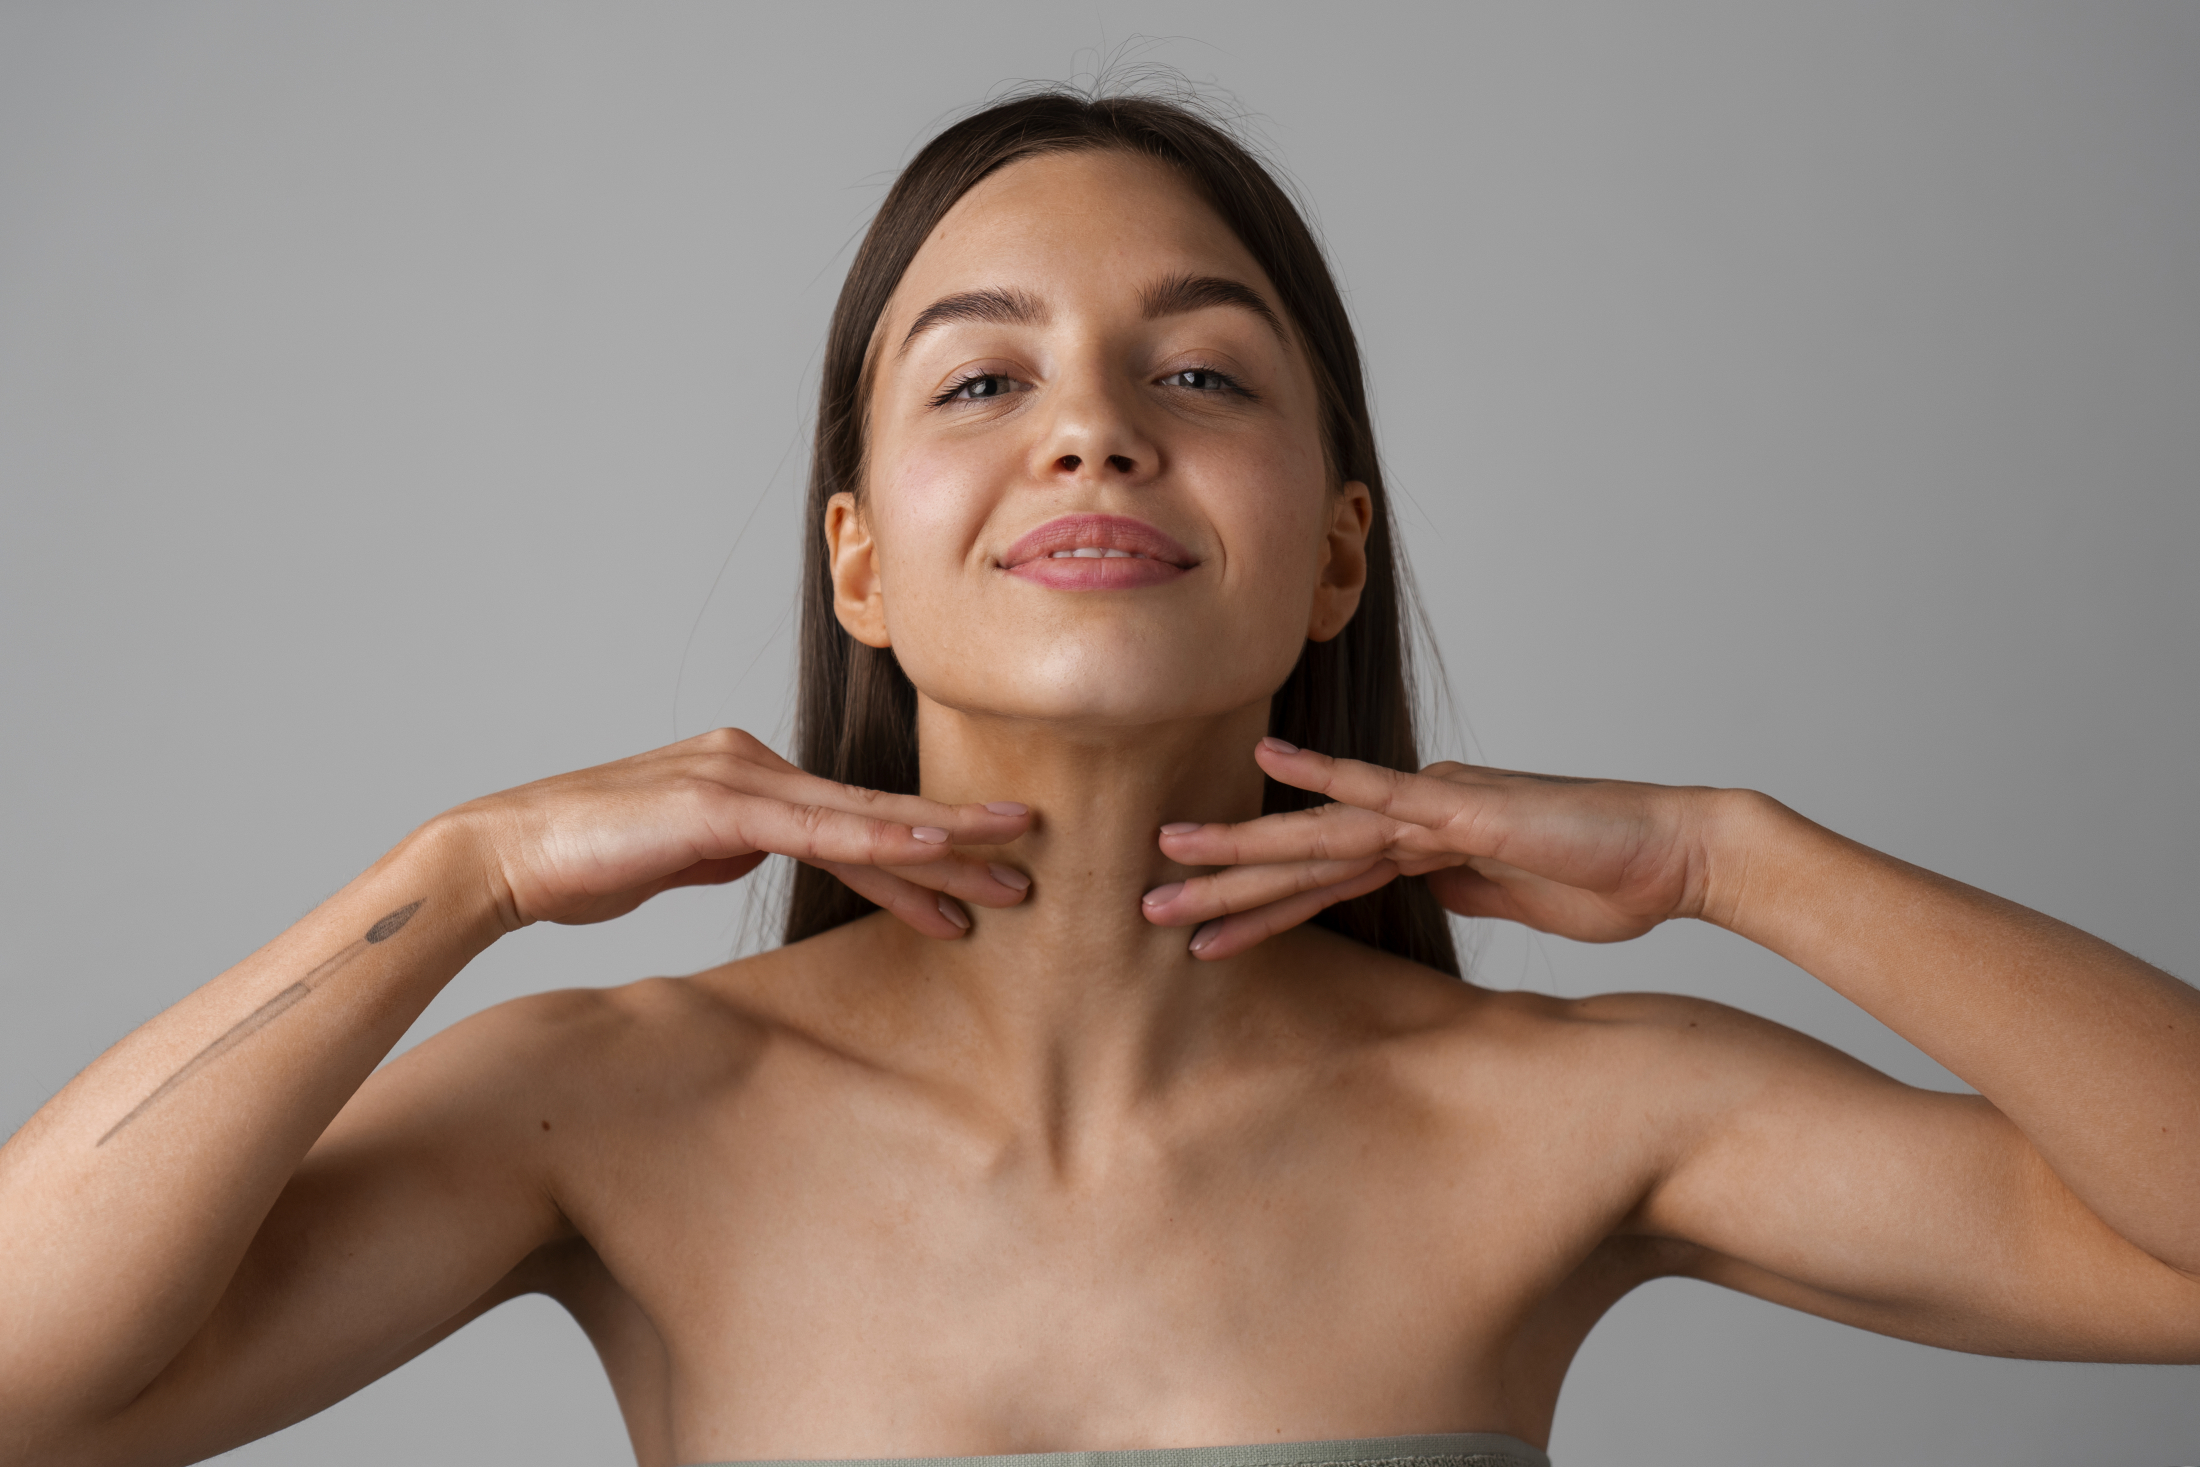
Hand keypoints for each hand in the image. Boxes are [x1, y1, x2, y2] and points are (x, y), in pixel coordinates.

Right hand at [441, 728, 1031, 937]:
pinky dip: (878, 841)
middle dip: (958, 838)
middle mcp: (754, 765)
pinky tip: (931, 855)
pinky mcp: (718, 804)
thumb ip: (732, 846)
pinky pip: (817, 829)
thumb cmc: (583, 862)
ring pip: (862, 817)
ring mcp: (739, 778)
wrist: (504, 855)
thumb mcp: (680, 858)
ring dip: (941, 843)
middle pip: (876, 811)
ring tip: (1013, 866)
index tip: (985, 871)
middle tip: (1034, 858)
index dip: (923, 847)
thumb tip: (769, 853)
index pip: (855, 820)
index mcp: (749, 778)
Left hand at [1142, 737, 1725, 959]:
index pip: (1321, 881)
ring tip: (1168, 867)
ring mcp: (1432, 807)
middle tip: (1141, 906)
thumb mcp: (1520, 903)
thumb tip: (1431, 890)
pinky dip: (1323, 779)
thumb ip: (1467, 890)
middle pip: (1299, 856)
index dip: (1257, 907)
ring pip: (1317, 835)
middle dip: (1220, 883)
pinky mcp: (1460, 807)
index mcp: (1424, 845)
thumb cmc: (1612, 880)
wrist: (1677, 853)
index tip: (1197, 933)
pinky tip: (1266, 763)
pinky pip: (1379, 793)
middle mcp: (1414, 817)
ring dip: (1241, 855)